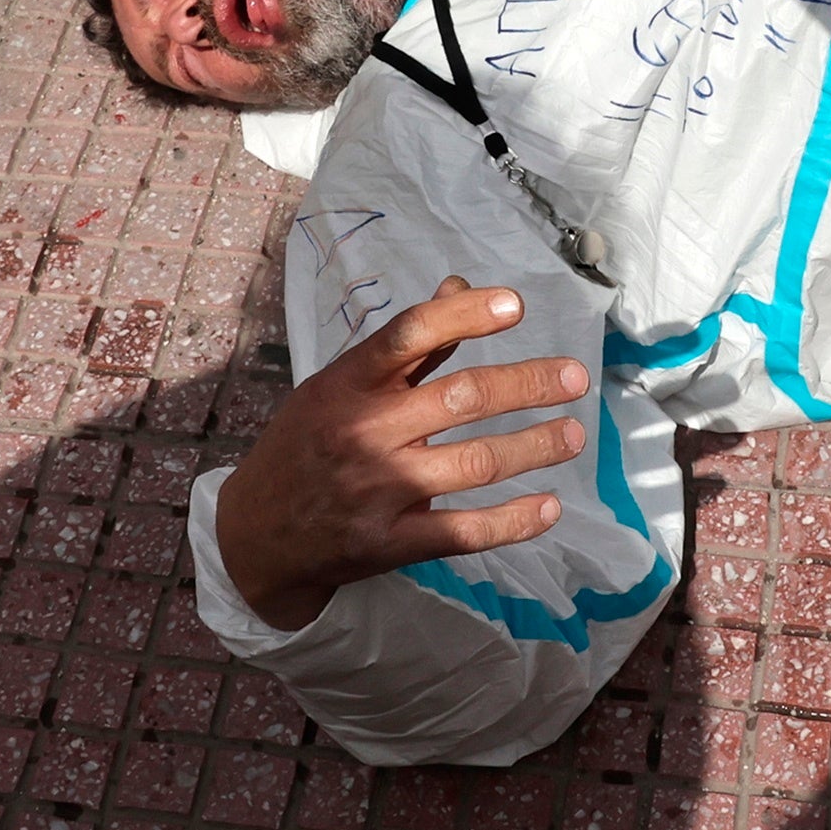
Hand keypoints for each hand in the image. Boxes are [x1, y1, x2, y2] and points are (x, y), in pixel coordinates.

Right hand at [212, 277, 586, 629]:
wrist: (256, 535)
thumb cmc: (307, 445)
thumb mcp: (338, 387)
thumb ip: (406, 347)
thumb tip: (460, 286)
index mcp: (348, 384)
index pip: (409, 335)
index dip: (465, 315)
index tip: (515, 306)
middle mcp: (365, 432)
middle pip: (462, 398)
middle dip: (528, 384)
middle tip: (575, 376)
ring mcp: (379, 490)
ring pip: (476, 462)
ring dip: (536, 446)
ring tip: (574, 434)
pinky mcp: (391, 543)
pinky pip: (465, 531)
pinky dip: (514, 521)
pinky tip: (549, 507)